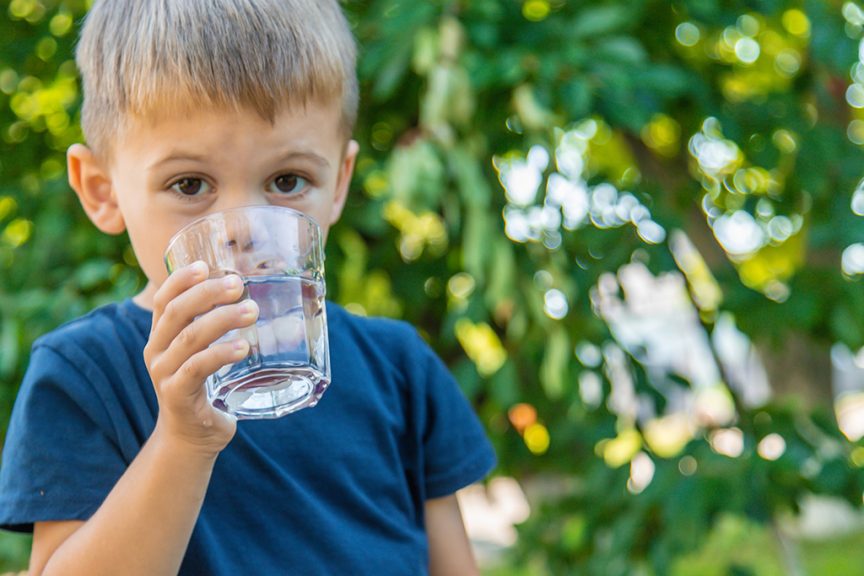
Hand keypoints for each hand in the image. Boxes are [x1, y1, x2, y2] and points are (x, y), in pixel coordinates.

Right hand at [143, 261, 258, 454]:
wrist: (190, 438)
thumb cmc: (203, 388)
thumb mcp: (203, 353)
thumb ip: (215, 327)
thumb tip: (254, 296)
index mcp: (161, 336)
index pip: (163, 300)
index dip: (180, 280)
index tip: (205, 265)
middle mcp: (156, 352)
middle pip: (177, 313)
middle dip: (208, 294)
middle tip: (238, 285)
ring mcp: (164, 374)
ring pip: (190, 338)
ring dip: (222, 320)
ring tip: (252, 312)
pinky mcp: (176, 396)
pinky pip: (196, 369)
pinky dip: (220, 354)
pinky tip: (243, 348)